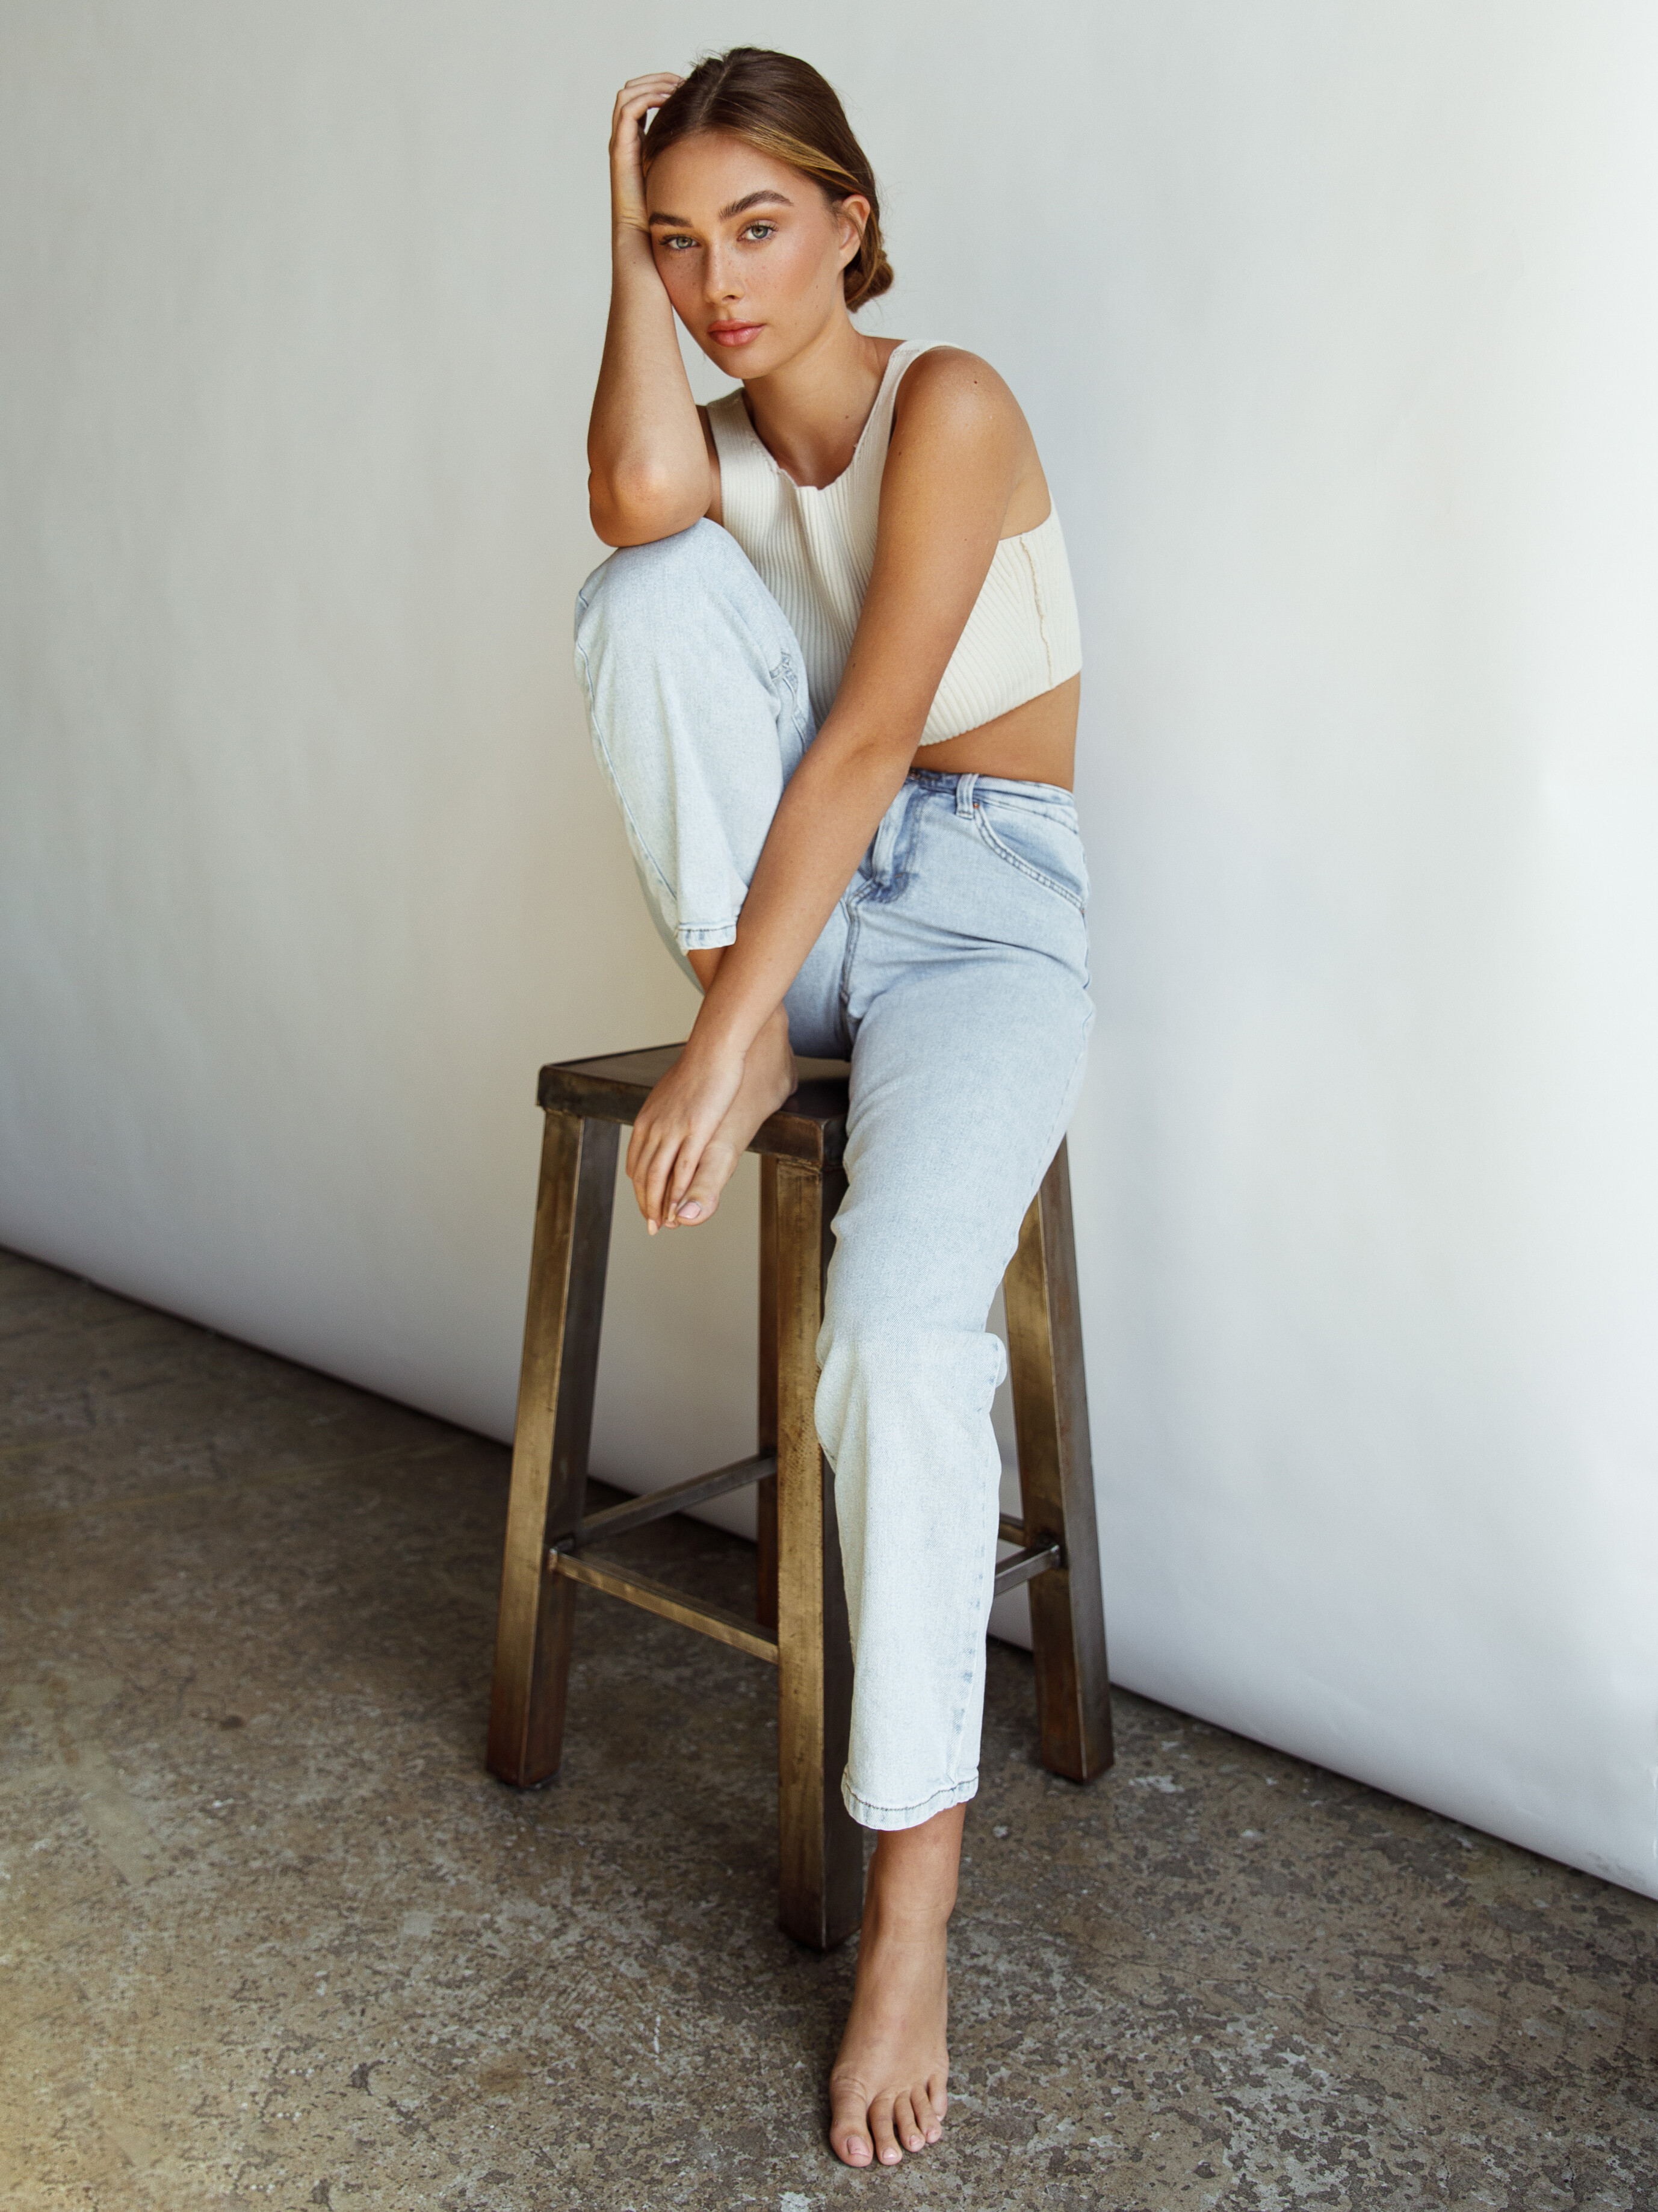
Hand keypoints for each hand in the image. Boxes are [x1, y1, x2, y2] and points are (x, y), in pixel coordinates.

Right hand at [609, 73, 682, 238]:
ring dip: (652, 84)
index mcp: (638, 142)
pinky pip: (628, 109)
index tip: (689, 88)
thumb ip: (692, 154)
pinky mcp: (621, 149)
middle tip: (683, 81)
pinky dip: (647, 97)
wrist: (646, 237)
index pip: (643, 99)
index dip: (663, 86)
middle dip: (657, 79)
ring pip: (627, 94)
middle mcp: (626, 139)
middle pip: (633, 90)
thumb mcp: (683, 173)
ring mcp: (621, 143)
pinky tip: (669, 100)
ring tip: (676, 87)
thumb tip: (720, 139)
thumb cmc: (667, 212)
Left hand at [626, 1039, 744, 1232]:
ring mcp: (673, 1130)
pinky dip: (679, 1192)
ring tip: (665, 1224)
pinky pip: (683, 1168)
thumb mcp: (670, 1095)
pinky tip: (682, 1207)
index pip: (636, 1165)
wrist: (711, 1051)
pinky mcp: (695, 1131)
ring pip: (659, 1177)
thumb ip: (662, 1115)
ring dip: (660, 1205)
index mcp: (646, 1121)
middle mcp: (653, 1128)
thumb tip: (659, 1123)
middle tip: (653, 1226)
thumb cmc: (698, 1070)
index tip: (647, 1206)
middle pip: (643, 1176)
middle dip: (647, 1205)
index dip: (640, 1190)